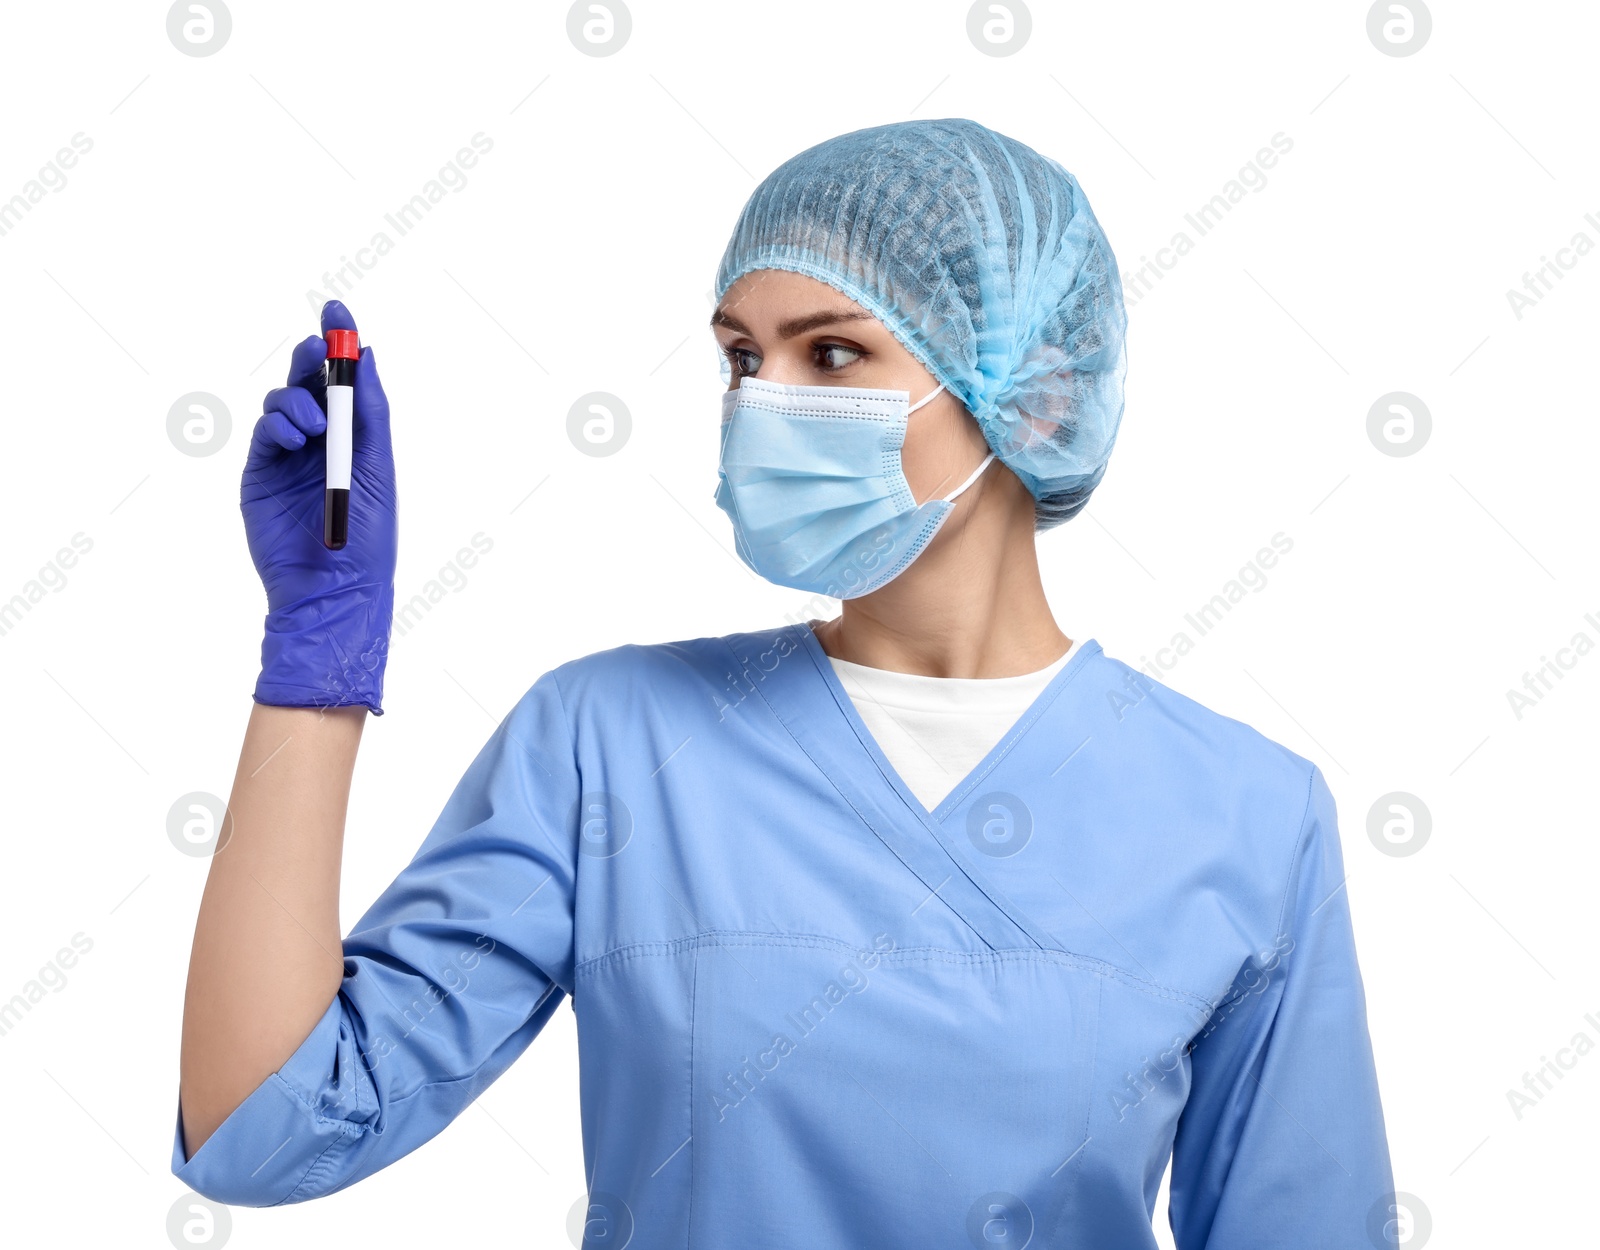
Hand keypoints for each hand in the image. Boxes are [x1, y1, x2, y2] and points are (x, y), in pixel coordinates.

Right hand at [242, 300, 397, 713]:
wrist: (335, 588)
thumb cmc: (368, 535)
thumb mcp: (377, 465)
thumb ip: (370, 412)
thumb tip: (367, 355)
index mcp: (354, 438)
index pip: (344, 381)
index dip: (339, 343)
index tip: (337, 309)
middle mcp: (319, 443)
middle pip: (308, 384)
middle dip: (311, 360)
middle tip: (316, 351)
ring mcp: (286, 458)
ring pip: (282, 404)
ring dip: (296, 402)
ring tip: (311, 427)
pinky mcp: (259, 476)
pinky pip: (264, 434)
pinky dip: (277, 426)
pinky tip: (295, 438)